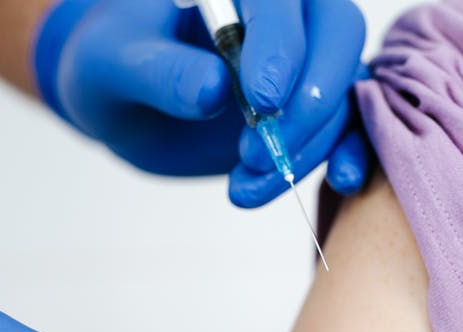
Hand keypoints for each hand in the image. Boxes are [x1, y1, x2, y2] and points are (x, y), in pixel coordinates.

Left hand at [33, 0, 368, 205]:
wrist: (123, 101)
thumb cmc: (113, 64)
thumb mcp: (111, 65)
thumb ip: (158, 71)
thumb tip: (211, 89)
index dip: (280, 44)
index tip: (261, 101)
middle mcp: (283, 13)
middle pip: (337, 32)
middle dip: (311, 96)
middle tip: (263, 150)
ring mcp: (305, 60)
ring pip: (342, 88)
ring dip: (308, 144)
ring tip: (246, 184)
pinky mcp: (312, 108)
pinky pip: (350, 124)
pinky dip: (351, 154)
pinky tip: (340, 182)